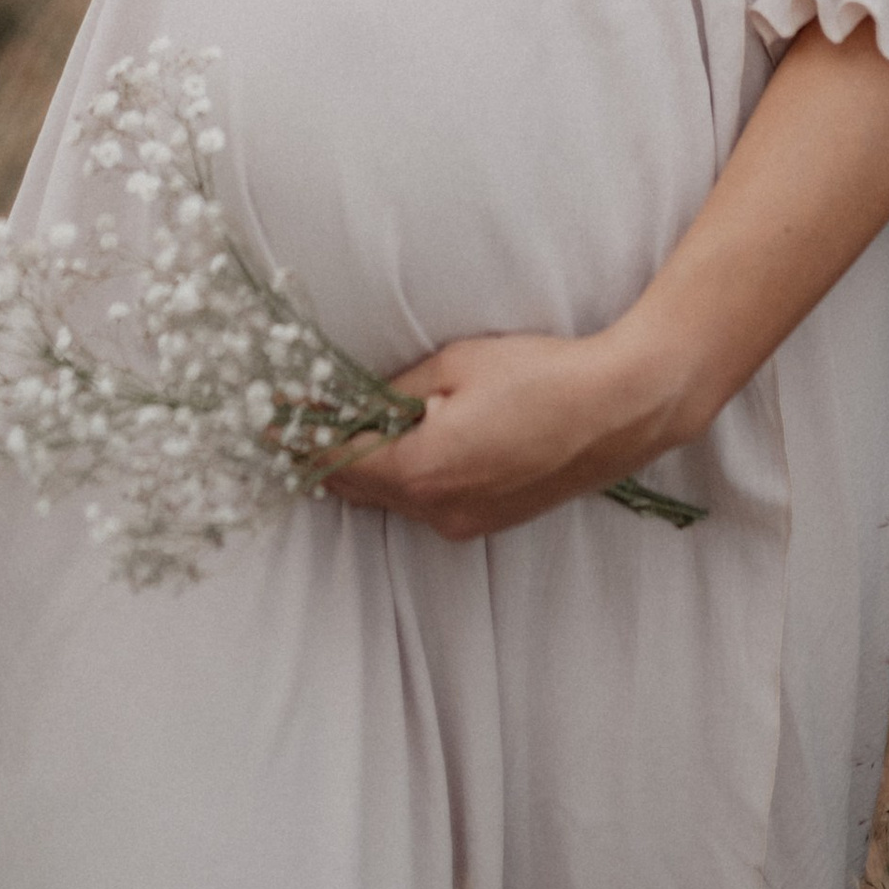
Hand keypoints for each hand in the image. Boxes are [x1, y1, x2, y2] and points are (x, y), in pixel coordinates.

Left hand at [326, 328, 681, 541]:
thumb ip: (397, 391)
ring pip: (396, 499)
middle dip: (330, 456)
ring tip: (358, 427)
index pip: (337, 464)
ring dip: (372, 468)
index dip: (300, 441)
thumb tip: (357, 402)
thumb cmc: (540, 377)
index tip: (270, 422)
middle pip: (361, 489)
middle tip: (304, 421)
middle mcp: (437, 510)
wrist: (618, 409)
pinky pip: (430, 503)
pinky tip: (417, 444)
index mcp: (421, 472)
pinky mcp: (491, 522)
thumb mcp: (455, 366)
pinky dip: (411, 478)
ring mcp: (466, 523)